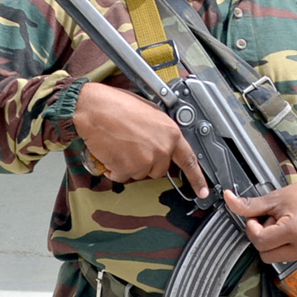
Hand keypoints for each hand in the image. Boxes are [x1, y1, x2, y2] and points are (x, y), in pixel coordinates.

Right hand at [73, 81, 208, 196]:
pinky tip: (110, 151)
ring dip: (129, 165)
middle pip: (159, 169)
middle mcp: (162, 148)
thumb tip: (161, 140)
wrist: (94, 108)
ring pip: (139, 173)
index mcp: (171, 133)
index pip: (189, 160)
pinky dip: (114, 168)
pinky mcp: (128, 169)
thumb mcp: (150, 112)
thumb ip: (160, 130)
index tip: (202, 191)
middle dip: (146, 162)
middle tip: (132, 145)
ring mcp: (145, 161)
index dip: (196, 178)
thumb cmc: (116, 105)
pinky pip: (122, 176)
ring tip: (119, 144)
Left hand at [224, 171, 296, 263]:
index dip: (253, 228)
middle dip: (263, 237)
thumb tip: (229, 200)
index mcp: (295, 231)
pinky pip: (289, 257)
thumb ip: (250, 205)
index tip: (257, 217)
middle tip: (272, 220)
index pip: (260, 242)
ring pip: (276, 258)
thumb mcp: (275, 198)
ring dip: (274, 243)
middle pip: (266, 255)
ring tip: (284, 225)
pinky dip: (285, 246)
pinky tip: (293, 231)